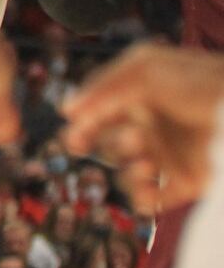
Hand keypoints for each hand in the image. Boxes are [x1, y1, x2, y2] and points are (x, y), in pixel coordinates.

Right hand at [62, 43, 223, 211]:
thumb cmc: (200, 83)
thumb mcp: (145, 69)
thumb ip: (103, 87)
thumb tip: (66, 110)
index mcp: (138, 97)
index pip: (97, 113)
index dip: (81, 125)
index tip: (76, 134)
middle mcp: (150, 126)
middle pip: (105, 144)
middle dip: (101, 144)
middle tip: (101, 143)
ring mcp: (166, 155)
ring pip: (124, 172)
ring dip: (126, 168)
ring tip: (145, 160)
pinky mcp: (184, 183)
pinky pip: (148, 198)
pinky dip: (142, 196)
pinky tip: (150, 185)